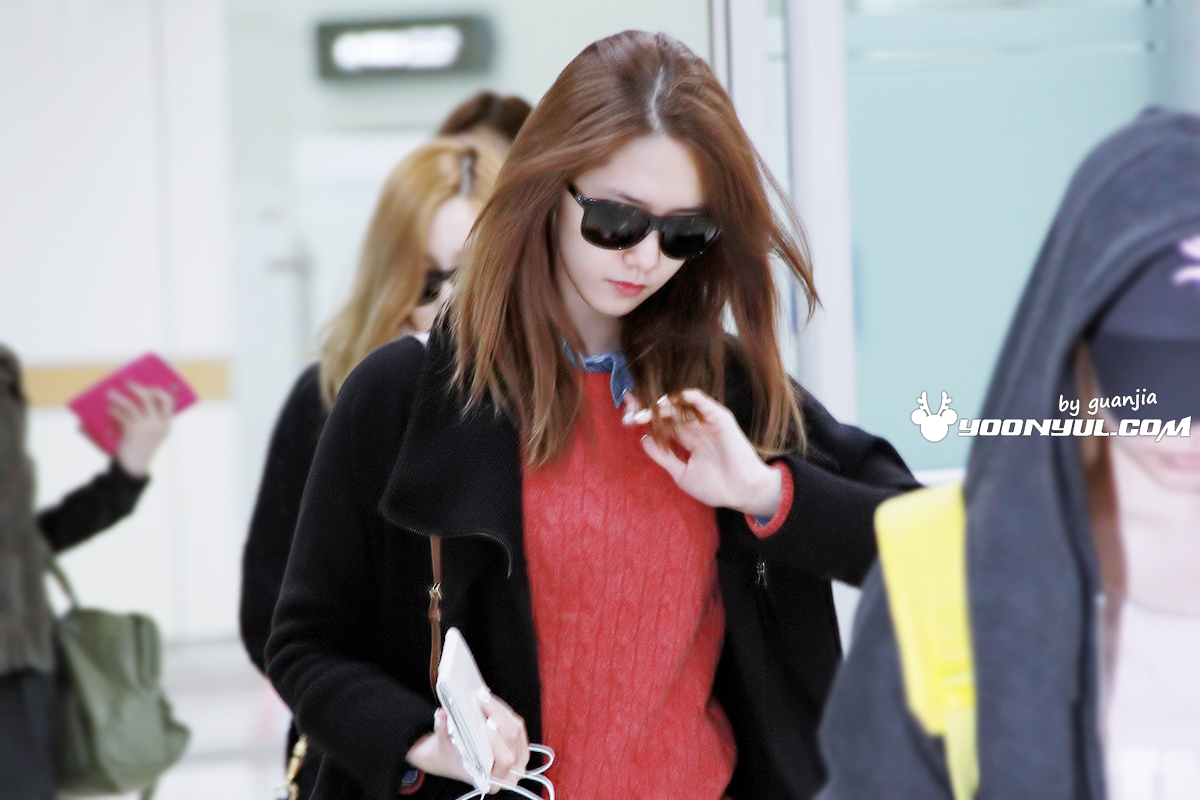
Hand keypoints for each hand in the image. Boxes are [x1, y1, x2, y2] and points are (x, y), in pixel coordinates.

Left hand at [108, 381, 172, 476]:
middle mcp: (159, 424)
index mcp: (166, 425)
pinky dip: (114, 411)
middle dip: (138, 388)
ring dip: (119, 397)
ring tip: (110, 393)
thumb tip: (134, 400)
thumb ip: (148, 420)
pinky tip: (108, 410)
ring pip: (133, 404)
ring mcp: (147, 427)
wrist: (133, 468)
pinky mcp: (134, 431)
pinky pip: (122, 415)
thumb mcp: (150, 435)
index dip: (158, 391)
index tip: (148, 386)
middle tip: (127, 383)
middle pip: (151, 397)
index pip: (168, 401)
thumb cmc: (139, 449)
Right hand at [404, 689, 529, 792]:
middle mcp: (510, 772)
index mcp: (493, 781)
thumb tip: (442, 714)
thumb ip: (442, 731)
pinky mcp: (519, 742)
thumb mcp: (442, 746)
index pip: (505, 760)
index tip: (485, 723)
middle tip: (481, 702)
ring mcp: (518, 757)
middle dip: (498, 716)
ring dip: (500, 710)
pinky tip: (490, 703)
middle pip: (513, 738)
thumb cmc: (450, 757)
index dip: (497, 741)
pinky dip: (503, 711)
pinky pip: (516, 722)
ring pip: (516, 727)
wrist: (453, 758)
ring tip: (483, 699)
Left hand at [624, 389, 782, 517]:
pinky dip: (685, 396)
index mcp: (687, 439)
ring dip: (661, 404)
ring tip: (644, 408)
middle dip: (647, 408)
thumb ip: (663, 455)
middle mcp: (695, 427)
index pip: (662, 424)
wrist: (742, 491)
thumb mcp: (681, 473)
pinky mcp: (718, 417)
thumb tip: (643, 439)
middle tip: (628, 406)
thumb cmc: (716, 487)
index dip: (645, 419)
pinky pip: (701, 401)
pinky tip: (668, 399)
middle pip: (667, 411)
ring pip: (680, 405)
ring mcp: (706, 421)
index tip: (626, 418)